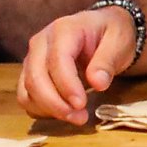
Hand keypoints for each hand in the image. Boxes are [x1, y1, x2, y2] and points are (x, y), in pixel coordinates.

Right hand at [18, 7, 133, 123]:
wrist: (103, 29)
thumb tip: (98, 84)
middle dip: (56, 103)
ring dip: (48, 109)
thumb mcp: (119, 41)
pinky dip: (42, 110)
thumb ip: (107, 61)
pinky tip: (64, 113)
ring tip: (77, 118)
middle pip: (36, 78)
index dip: (67, 85)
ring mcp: (32, 58)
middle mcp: (41, 42)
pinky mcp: (30, 74)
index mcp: (64, 29)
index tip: (82, 104)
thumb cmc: (112, 33)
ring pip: (27, 90)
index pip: (57, 60)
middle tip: (80, 118)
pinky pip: (26, 97)